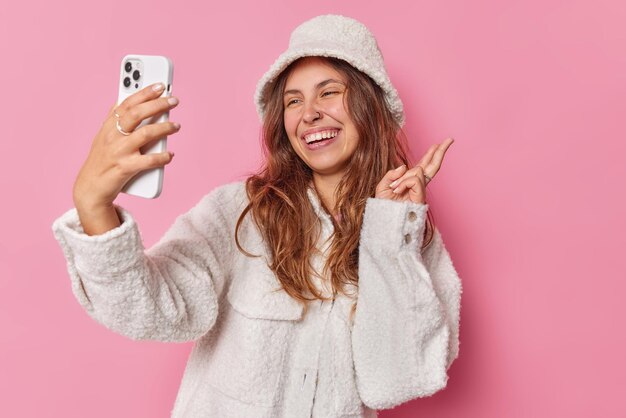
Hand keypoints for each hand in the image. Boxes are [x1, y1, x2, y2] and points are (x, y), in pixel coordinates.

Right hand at [73, 83, 180, 210]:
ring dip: (165, 128)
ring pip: (146, 134)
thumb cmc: (102, 161)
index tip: (160, 86)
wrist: (90, 189)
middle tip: (173, 101)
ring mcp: (118, 152)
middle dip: (157, 104)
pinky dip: (163, 157)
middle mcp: (112, 136)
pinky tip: (170, 155)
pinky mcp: (124, 168)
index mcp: (108, 126)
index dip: (144, 92)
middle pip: (137, 113)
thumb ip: (115, 121)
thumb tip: (130, 103)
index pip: (126, 103)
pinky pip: (149, 160)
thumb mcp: (104, 137)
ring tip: (176, 126)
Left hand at [375, 138, 453, 203]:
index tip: (438, 144)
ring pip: (417, 171)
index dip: (431, 154)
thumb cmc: (384, 206)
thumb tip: (404, 166)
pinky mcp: (420, 197)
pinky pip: (414, 179)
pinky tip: (397, 190)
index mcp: (410, 181)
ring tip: (394, 189)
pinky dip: (404, 182)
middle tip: (450, 139)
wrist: (385, 220)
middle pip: (432, 165)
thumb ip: (392, 174)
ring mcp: (420, 191)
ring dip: (403, 178)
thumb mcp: (383, 186)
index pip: (423, 165)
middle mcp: (418, 185)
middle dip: (441, 151)